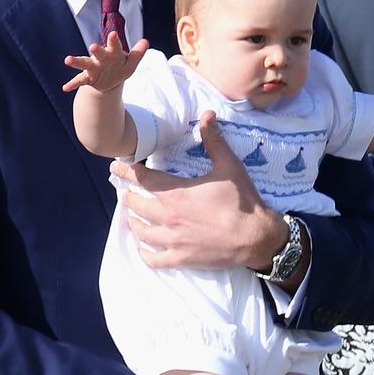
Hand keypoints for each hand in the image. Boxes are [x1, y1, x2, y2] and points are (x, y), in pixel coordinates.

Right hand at [62, 31, 147, 92]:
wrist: (110, 81)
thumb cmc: (120, 67)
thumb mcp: (130, 63)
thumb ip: (137, 53)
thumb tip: (146, 41)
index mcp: (113, 53)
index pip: (114, 46)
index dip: (114, 41)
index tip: (113, 35)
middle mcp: (101, 58)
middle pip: (99, 53)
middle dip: (97, 51)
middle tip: (93, 47)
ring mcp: (93, 68)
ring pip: (84, 63)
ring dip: (76, 61)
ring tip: (67, 60)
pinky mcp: (88, 77)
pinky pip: (79, 81)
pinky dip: (72, 84)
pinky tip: (65, 88)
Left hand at [109, 110, 288, 270]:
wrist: (256, 237)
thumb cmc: (242, 201)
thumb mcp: (229, 166)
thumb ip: (213, 140)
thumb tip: (207, 114)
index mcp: (176, 194)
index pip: (142, 180)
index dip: (128, 171)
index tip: (117, 167)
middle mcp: (169, 217)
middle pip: (136, 206)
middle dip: (129, 196)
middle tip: (126, 191)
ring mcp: (173, 240)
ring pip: (141, 232)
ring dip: (133, 222)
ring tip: (132, 216)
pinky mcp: (181, 259)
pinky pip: (154, 260)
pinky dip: (144, 253)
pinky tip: (143, 248)